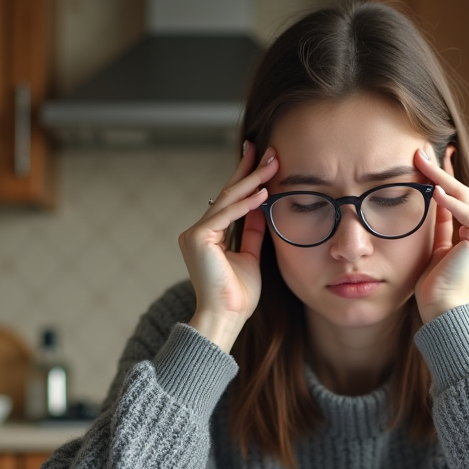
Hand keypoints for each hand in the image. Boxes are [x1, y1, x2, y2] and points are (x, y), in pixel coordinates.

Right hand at [178, 142, 278, 350]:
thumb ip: (253, 231)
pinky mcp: (197, 238)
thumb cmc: (239, 295)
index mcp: (209, 235)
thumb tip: (263, 205)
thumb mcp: (251, 256)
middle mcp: (197, 231)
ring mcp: (194, 234)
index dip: (247, 178)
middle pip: (228, 194)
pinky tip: (264, 191)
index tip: (261, 157)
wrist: (226, 318)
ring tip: (273, 164)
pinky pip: (227, 215)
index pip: (230, 201)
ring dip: (253, 180)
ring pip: (228, 200)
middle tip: (270, 150)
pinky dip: (246, 203)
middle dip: (250, 170)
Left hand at [413, 147, 468, 322]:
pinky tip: (435, 190)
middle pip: (459, 191)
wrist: (441, 309)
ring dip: (442, 178)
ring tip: (422, 162)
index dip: (443, 175)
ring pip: (463, 197)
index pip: (455, 196)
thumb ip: (435, 226)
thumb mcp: (431, 247)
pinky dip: (451, 202)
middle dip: (439, 170)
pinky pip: (466, 214)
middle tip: (420, 152)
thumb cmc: (432, 285)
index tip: (428, 157)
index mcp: (467, 233)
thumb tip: (427, 201)